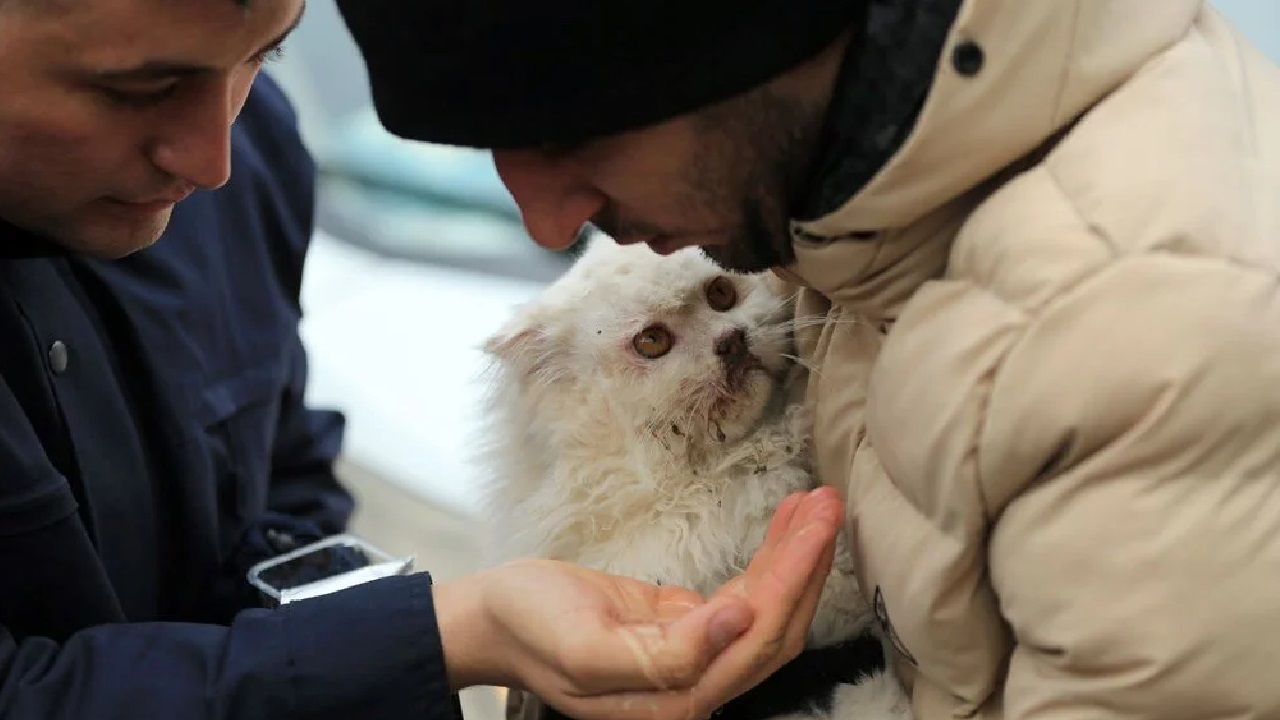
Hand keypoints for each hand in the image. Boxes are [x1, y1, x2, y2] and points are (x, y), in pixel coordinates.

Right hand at [432, 486, 843, 719]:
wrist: (492, 618)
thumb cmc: (530, 629)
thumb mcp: (585, 647)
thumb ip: (665, 655)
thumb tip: (737, 623)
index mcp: (676, 700)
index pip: (757, 639)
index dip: (792, 581)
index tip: (813, 525)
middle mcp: (695, 687)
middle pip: (775, 626)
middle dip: (808, 563)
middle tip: (830, 502)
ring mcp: (694, 656)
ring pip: (766, 609)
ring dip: (796, 555)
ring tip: (819, 502)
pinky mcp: (685, 626)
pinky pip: (743, 595)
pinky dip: (769, 559)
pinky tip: (786, 523)